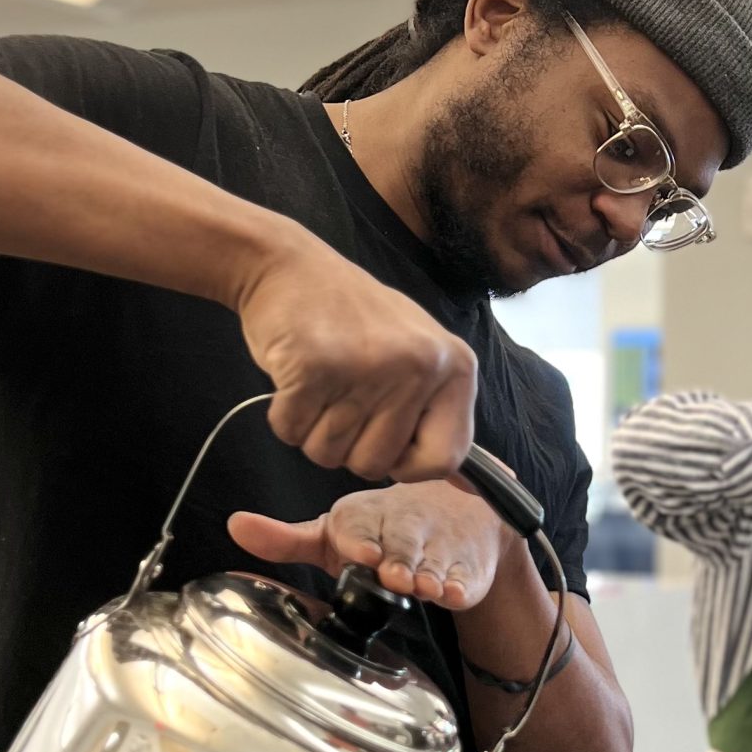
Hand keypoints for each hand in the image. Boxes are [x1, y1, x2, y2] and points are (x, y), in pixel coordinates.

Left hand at [230, 480, 508, 609]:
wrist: (457, 516)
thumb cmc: (382, 532)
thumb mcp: (332, 534)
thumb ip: (285, 539)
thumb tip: (234, 526)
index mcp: (365, 517)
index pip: (360, 526)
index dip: (361, 540)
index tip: (362, 554)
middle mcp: (404, 526)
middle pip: (402, 543)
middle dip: (398, 559)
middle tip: (396, 575)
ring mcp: (438, 547)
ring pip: (434, 561)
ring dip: (429, 574)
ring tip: (426, 585)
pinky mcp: (467, 568)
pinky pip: (465, 577)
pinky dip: (461, 585)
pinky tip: (455, 592)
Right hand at [234, 227, 475, 482]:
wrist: (290, 267)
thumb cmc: (352, 318)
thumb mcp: (416, 355)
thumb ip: (436, 413)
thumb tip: (467, 485)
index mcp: (454, 367)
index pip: (445, 459)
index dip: (407, 464)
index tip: (384, 438)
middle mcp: (418, 366)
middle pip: (376, 465)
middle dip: (347, 446)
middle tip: (340, 395)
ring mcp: (368, 367)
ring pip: (329, 454)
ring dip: (312, 430)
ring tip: (320, 380)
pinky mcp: (314, 368)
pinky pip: (291, 432)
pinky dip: (284, 416)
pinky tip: (294, 375)